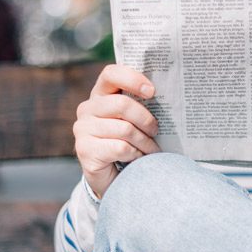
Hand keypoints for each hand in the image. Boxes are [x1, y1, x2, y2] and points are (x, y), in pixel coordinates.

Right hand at [74, 64, 160, 197]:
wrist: (113, 177)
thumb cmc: (129, 142)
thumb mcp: (134, 120)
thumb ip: (141, 104)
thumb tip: (169, 93)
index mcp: (100, 95)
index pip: (111, 73)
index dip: (132, 79)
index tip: (152, 92)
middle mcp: (87, 109)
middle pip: (122, 104)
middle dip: (146, 119)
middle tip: (156, 130)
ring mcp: (82, 129)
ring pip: (125, 129)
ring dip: (145, 142)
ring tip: (151, 149)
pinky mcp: (84, 150)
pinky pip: (120, 147)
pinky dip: (136, 154)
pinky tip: (138, 158)